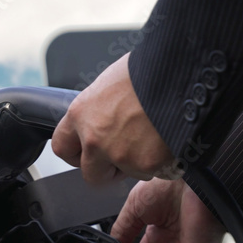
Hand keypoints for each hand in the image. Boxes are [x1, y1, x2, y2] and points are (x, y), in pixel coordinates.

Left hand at [51, 53, 177, 184]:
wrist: (180, 72)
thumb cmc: (150, 68)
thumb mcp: (112, 82)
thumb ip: (100, 108)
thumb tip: (104, 117)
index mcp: (81, 113)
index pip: (62, 148)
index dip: (77, 154)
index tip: (88, 153)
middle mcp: (95, 138)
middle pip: (92, 174)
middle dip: (109, 169)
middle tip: (126, 153)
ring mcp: (120, 154)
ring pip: (127, 173)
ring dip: (139, 162)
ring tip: (154, 135)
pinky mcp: (146, 164)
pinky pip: (153, 172)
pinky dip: (162, 161)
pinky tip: (168, 139)